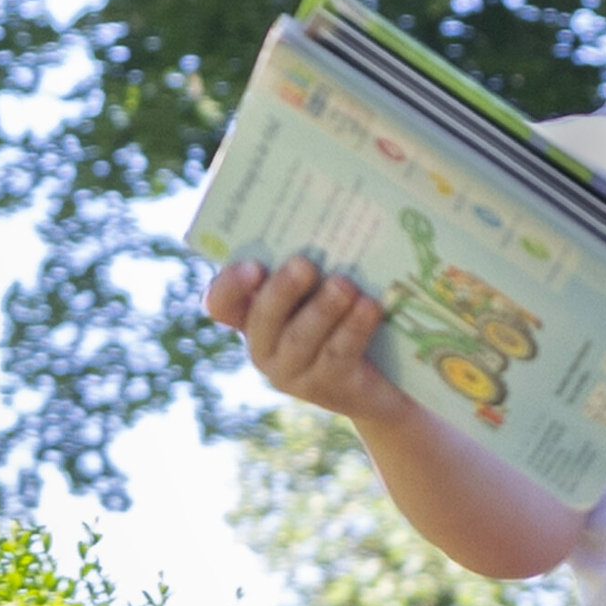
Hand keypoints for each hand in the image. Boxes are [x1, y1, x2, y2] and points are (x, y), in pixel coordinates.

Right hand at [205, 255, 411, 426]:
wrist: (384, 379)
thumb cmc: (345, 317)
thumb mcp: (321, 288)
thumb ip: (312, 265)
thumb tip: (324, 216)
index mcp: (252, 315)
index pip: (221, 303)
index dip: (230, 286)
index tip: (254, 266)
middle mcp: (265, 347)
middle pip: (263, 320)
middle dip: (283, 290)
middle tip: (305, 264)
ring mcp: (294, 374)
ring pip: (300, 339)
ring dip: (322, 308)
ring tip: (345, 285)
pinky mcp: (330, 389)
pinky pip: (337, 355)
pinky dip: (354, 328)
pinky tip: (369, 306)